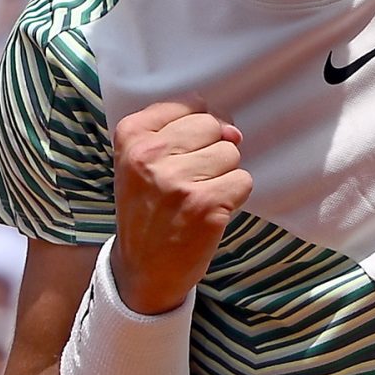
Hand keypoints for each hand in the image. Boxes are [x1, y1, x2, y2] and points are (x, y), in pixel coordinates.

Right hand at [110, 100, 252, 313]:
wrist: (142, 269)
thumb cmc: (148, 210)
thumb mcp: (140, 162)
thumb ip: (180, 132)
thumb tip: (232, 130)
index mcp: (131, 136)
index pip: (189, 105)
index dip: (196, 129)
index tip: (183, 153)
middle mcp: (150, 155)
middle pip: (212, 126)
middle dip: (210, 151)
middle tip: (189, 181)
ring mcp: (178, 181)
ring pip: (230, 152)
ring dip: (223, 175)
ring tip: (197, 197)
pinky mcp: (205, 205)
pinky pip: (243, 180)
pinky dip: (234, 197)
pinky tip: (209, 212)